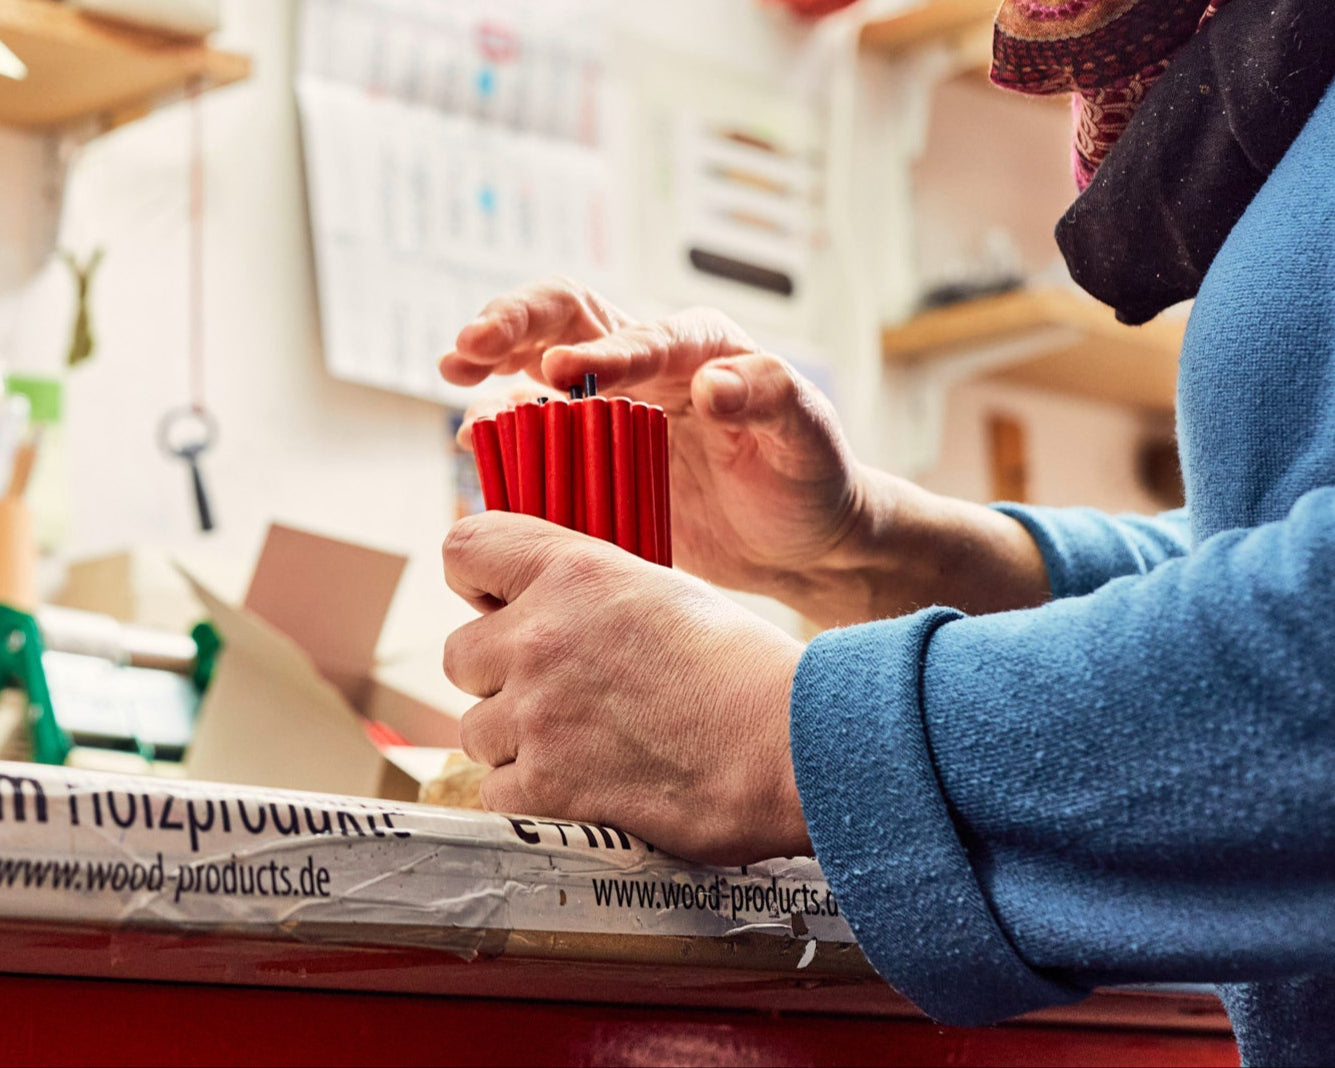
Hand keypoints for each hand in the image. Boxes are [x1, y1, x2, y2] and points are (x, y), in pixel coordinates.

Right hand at [440, 278, 870, 623]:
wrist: (801, 540)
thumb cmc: (812, 477)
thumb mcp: (807, 434)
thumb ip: (768, 396)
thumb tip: (711, 383)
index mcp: (696, 346)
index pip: (639, 332)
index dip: (601, 351)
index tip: (563, 375)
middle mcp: (646, 363)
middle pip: (567, 319)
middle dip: (515, 324)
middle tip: (469, 344)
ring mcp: (613, 409)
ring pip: (537, 364)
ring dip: (493, 362)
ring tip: (454, 370)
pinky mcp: (594, 456)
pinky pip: (537, 431)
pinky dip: (501, 428)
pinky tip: (472, 438)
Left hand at [442, 511, 810, 864]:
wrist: (786, 746)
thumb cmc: (742, 668)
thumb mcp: (659, 591)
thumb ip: (584, 592)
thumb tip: (537, 608)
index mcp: (570, 572)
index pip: (463, 549)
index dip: (476, 581)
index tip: (496, 605)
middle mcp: (539, 637)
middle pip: (459, 654)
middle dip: (499, 675)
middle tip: (558, 691)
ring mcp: (535, 715)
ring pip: (476, 728)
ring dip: (517, 739)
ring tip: (585, 744)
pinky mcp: (544, 786)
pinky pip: (497, 789)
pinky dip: (532, 794)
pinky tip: (586, 786)